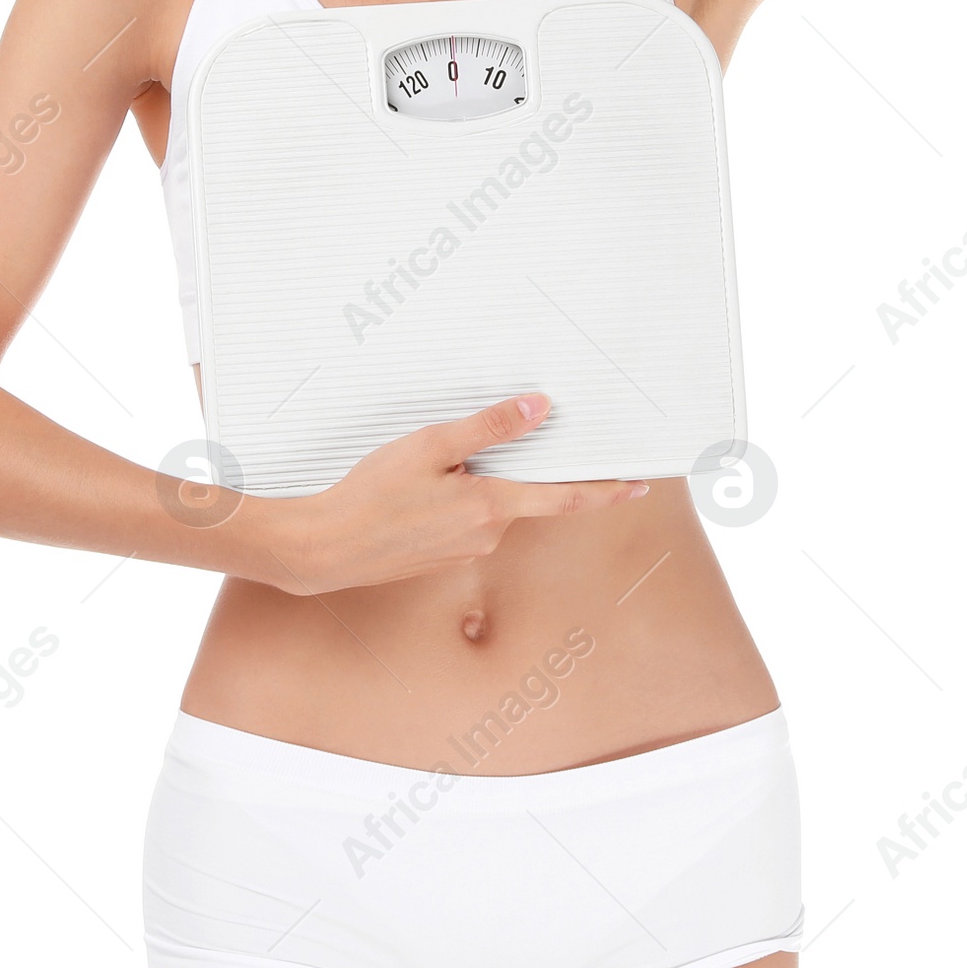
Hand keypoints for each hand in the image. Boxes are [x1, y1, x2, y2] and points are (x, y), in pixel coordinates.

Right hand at [265, 391, 648, 594]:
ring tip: (417, 472)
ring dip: (470, 484)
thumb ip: (489, 428)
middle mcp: (487, 536)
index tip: (640, 486)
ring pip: (486, 505)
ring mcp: (466, 551)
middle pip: (518, 493)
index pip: (566, 499)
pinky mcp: (444, 558)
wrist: (326, 548)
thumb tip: (539, 409)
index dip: (606, 492)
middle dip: (505, 468)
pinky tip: (414, 493)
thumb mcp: (431, 446)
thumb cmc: (371, 495)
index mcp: (491, 507)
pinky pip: (463, 520)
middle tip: (463, 450)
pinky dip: (451, 501)